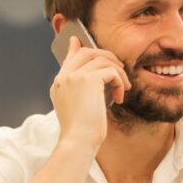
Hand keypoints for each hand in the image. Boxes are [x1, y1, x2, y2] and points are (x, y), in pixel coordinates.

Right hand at [50, 36, 130, 151]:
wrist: (78, 141)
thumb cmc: (81, 132)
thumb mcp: (79, 108)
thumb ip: (83, 91)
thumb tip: (99, 78)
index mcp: (59, 84)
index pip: (69, 58)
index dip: (75, 48)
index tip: (77, 40)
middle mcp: (64, 77)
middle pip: (87, 52)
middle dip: (106, 57)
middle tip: (119, 69)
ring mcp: (74, 76)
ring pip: (102, 59)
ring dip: (118, 72)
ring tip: (123, 87)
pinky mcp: (87, 79)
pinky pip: (111, 71)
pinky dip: (119, 81)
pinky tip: (120, 97)